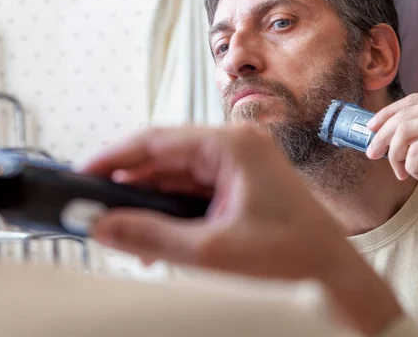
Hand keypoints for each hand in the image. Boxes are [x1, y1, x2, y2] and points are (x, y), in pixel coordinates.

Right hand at [79, 125, 402, 335]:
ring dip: (150, 202)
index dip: (116, 155)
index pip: (158, 139)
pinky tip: (156, 237)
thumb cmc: (292, 259)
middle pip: (166, 156)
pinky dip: (172, 212)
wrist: (333, 278)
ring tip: (124, 230)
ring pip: (178, 176)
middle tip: (97, 207)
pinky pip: (195, 191)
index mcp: (234, 146)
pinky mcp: (242, 185)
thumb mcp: (210, 251)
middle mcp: (237, 147)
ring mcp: (241, 165)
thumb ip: (150, 236)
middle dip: (131, 185)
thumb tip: (104, 225)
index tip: (84, 171)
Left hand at [367, 92, 417, 239]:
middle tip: (372, 153)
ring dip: (396, 157)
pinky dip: (411, 167)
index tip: (371, 127)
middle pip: (404, 116)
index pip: (413, 100)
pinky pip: (415, 153)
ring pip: (404, 134)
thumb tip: (393, 133)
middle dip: (382, 136)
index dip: (388, 113)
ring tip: (402, 173)